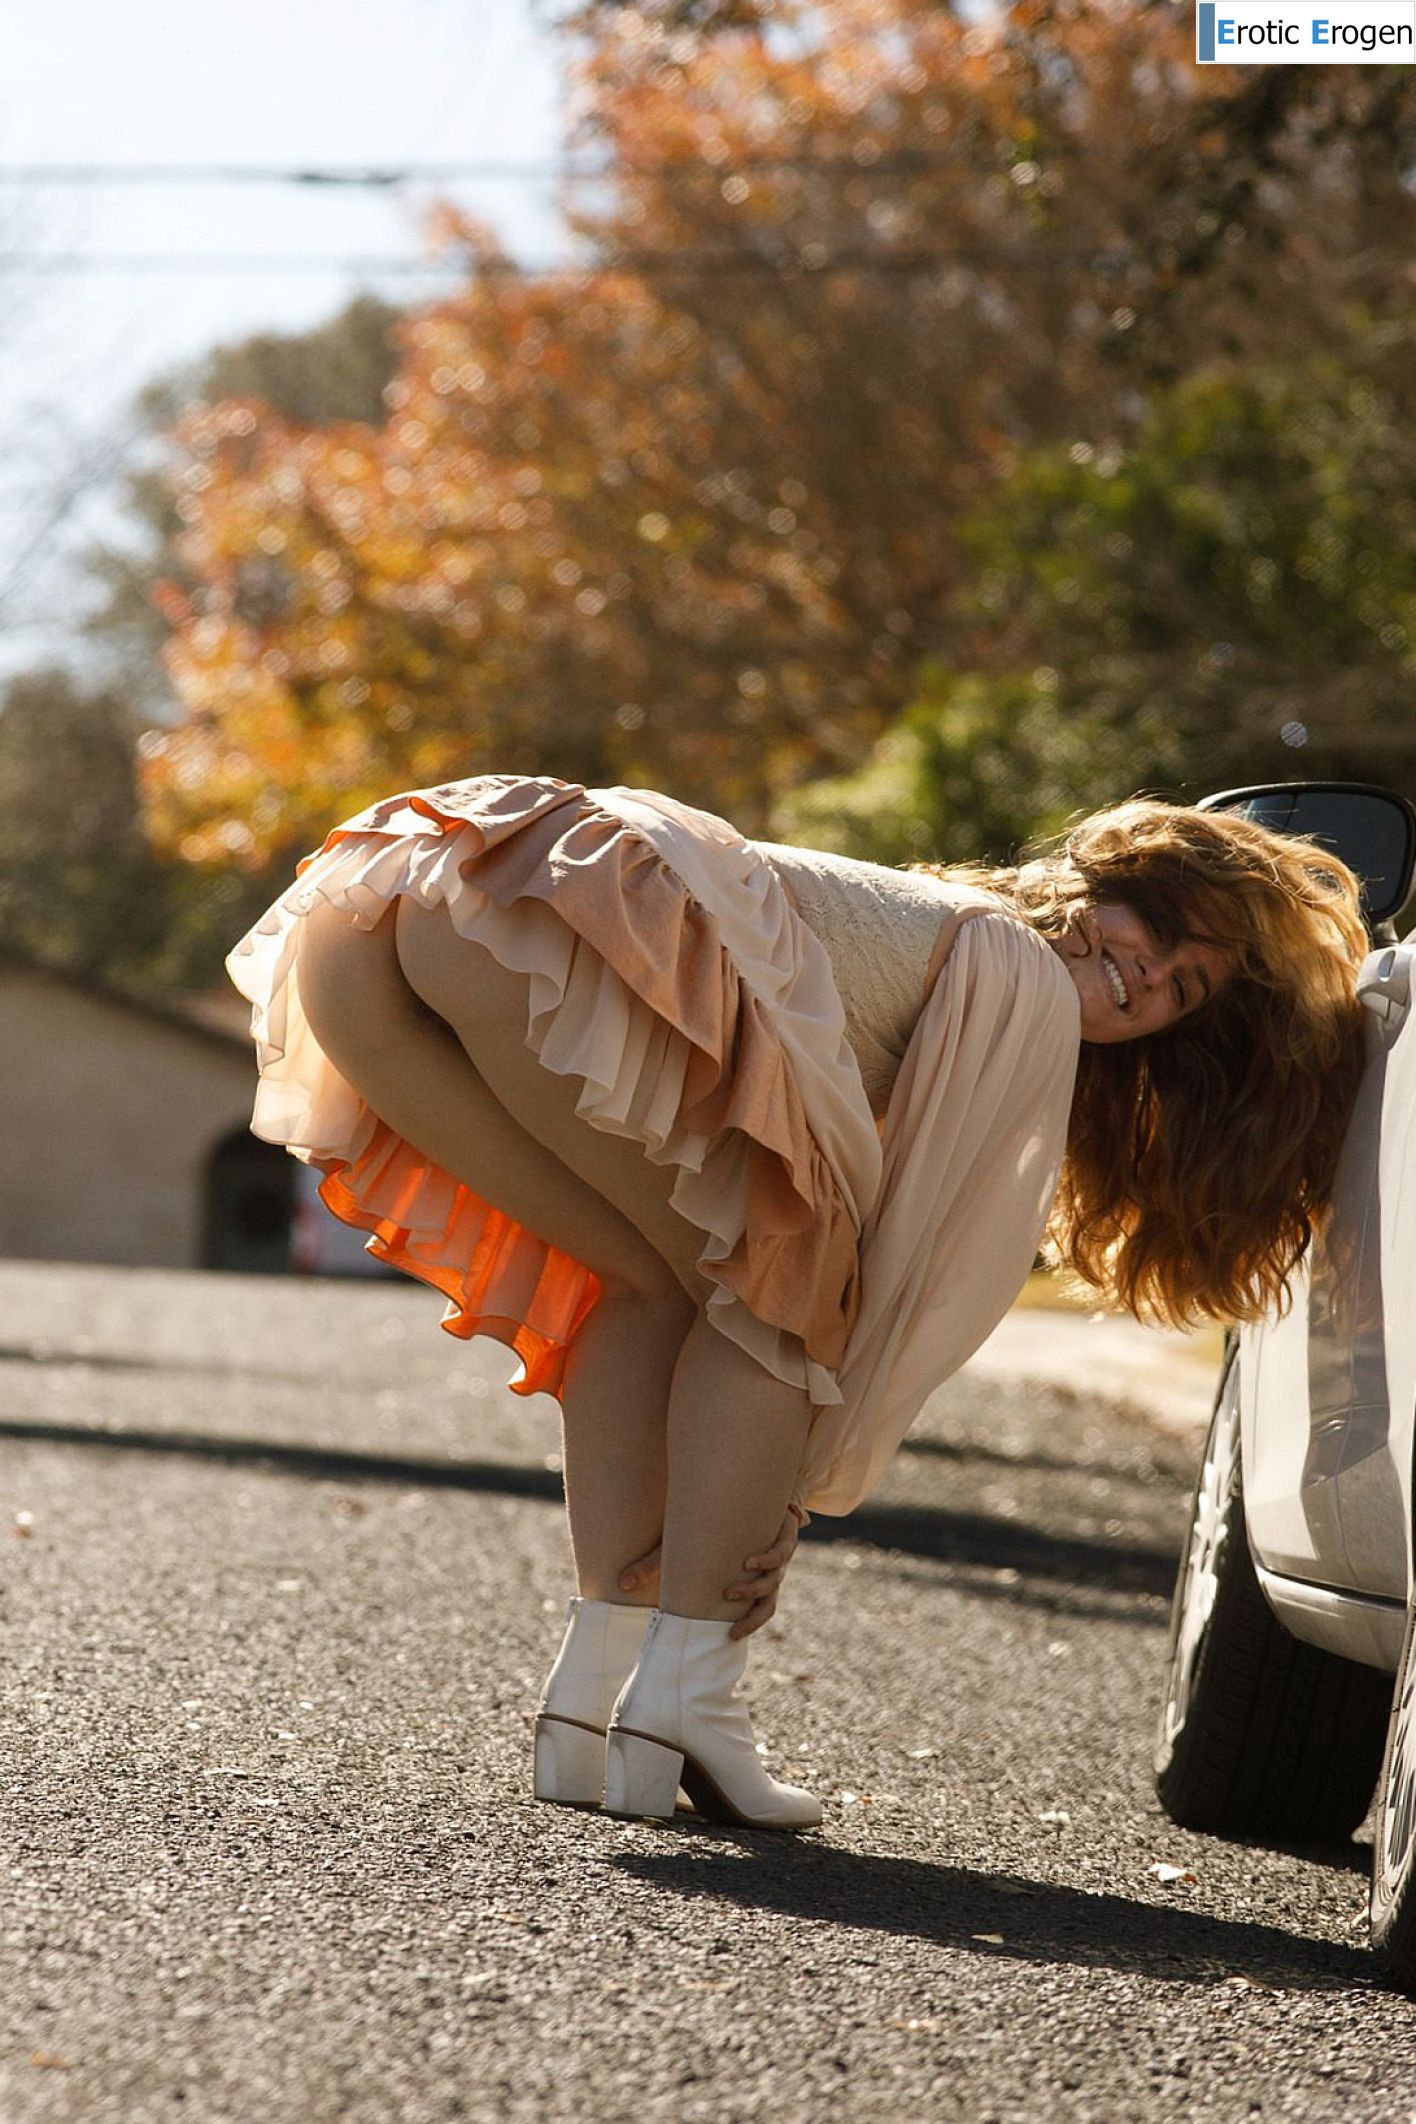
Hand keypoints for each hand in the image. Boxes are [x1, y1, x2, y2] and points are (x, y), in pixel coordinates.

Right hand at [616, 1506, 804, 1639]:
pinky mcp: (783, 1528)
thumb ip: (653, 1566)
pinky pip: (781, 1551)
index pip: (758, 1609)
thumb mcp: (676, 1545)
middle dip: (754, 1620)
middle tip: (732, 1631)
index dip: (749, 1625)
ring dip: (754, 1590)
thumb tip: (620, 1582)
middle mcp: (769, 1568)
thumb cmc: (706, 1519)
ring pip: (775, 1581)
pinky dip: (766, 1559)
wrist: (736, 1482)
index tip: (729, 1636)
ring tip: (729, 1591)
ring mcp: (778, 1549)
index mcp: (750, 1576)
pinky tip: (748, 1561)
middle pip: (770, 1604)